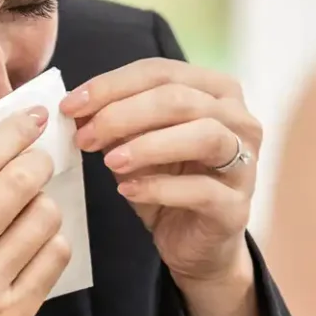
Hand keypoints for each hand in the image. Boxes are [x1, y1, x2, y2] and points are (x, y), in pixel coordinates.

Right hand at [0, 109, 70, 315]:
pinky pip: (54, 257)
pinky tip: (35, 245)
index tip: (32, 118)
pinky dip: (51, 241)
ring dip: (44, 205)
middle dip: (37, 162)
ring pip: (44, 217)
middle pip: (18, 183)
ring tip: (30, 212)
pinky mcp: (13, 315)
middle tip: (39, 160)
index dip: (12, 133)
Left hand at [63, 58, 261, 285]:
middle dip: (123, 114)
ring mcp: (245, 163)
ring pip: (203, 135)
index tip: (70, 105)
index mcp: (216, 91)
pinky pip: (201, 189)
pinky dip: (159, 188)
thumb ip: (115, 121)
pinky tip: (127, 191)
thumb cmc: (166, 182)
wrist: (191, 243)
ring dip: (148, 145)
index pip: (160, 72)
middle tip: (84, 136)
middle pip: (180, 98)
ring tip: (108, 161)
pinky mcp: (236, 207)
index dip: (111, 85)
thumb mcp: (135, 145)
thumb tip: (77, 108)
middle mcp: (240, 119)